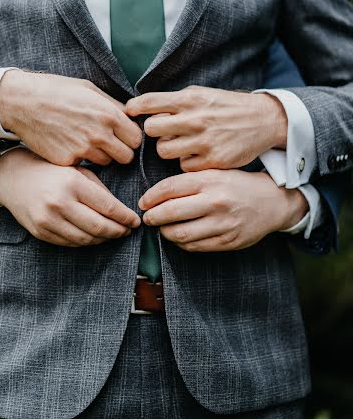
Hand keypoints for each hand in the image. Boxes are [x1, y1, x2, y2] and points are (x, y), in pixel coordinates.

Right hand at [0, 70, 141, 166]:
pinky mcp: (67, 160)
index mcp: (109, 115)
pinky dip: (81, 159)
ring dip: (101, 156)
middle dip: (120, 151)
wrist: (21, 102)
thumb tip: (131, 115)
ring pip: (106, 163)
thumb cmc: (56, 90)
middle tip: (108, 144)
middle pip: (126, 157)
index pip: (137, 139)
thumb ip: (113, 104)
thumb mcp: (89, 89)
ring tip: (86, 142)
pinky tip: (70, 146)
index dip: (131, 138)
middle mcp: (99, 134)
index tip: (123, 135)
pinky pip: (84, 165)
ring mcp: (83, 150)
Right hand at [0, 148, 140, 246]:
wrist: (13, 178)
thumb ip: (99, 190)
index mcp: (72, 183)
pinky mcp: (40, 232)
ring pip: (86, 239)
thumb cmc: (51, 171)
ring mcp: (48, 220)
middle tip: (128, 231)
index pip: (108, 207)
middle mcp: (59, 203)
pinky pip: (70, 243)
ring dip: (104, 239)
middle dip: (118, 231)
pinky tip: (95, 237)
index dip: (125, 217)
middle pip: (99, 227)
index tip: (135, 221)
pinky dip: (86, 242)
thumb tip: (122, 212)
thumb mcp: (77, 170)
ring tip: (114, 234)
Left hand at [126, 86, 286, 171]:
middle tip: (163, 132)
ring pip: (164, 151)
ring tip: (181, 144)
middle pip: (151, 130)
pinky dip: (186, 162)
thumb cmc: (226, 107)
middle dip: (154, 132)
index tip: (130, 111)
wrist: (262, 120)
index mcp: (190, 99)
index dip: (135, 107)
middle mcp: (195, 119)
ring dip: (168, 149)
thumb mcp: (201, 95)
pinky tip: (197, 154)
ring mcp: (203, 141)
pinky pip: (183, 166)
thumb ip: (175, 102)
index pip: (150, 102)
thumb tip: (142, 107)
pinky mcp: (212, 161)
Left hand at [139, 169, 307, 251]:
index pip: (169, 188)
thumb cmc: (239, 185)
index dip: (150, 197)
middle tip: (148, 218)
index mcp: (210, 180)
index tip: (144, 202)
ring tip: (163, 228)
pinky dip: (181, 243)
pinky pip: (194, 246)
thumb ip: (190, 180)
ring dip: (165, 232)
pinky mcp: (227, 241)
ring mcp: (222, 223)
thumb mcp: (216, 172)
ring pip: (180, 233)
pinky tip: (179, 236)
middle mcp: (215, 201)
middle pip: (170, 213)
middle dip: (152, 217)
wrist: (274, 202)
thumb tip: (156, 194)